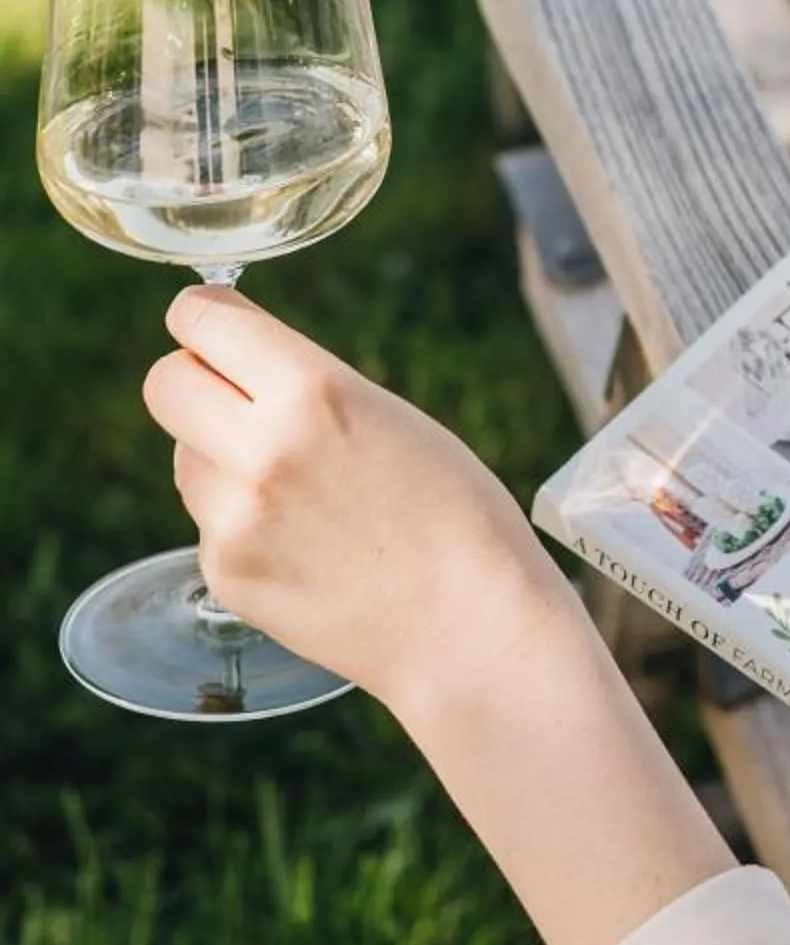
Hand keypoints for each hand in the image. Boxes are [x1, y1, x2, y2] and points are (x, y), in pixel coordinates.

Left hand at [145, 286, 562, 718]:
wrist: (468, 626)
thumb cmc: (453, 511)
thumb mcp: (387, 414)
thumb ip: (302, 382)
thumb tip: (230, 359)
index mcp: (311, 390)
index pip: (201, 319)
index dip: (206, 318)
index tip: (218, 328)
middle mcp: (258, 448)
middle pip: (164, 382)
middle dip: (193, 381)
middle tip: (234, 398)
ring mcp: (232, 519)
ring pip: (184, 455)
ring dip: (218, 457)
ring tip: (298, 490)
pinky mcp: (222, 574)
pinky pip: (206, 520)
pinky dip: (238, 521)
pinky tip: (301, 542)